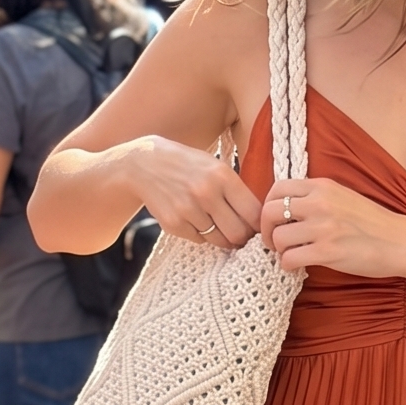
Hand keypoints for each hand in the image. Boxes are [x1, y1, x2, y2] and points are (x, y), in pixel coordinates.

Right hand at [128, 136, 261, 246]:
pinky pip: (199, 240)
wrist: (144, 164)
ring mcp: (188, 210)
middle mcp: (206, 193)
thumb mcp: (215, 166)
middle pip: (238, 233)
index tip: (259, 229)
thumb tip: (261, 219)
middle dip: (243, 238)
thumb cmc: (188, 165)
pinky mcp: (173, 223)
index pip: (254, 213)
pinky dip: (202, 235)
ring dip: (223, 238)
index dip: (259, 225)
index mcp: (223, 176)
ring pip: (219, 241)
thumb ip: (237, 190)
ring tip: (219, 227)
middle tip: (241, 235)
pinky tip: (196, 220)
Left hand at [263, 177, 405, 277]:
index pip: (277, 189)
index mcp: (322, 187)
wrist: (399, 242)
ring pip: (278, 238)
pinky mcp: (327, 252)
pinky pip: (289, 259)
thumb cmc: (372, 223)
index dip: (267, 207)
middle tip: (273, 242)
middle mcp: (319, 203)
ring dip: (279, 250)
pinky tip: (297, 267)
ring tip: (290, 255)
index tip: (274, 221)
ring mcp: (323, 228)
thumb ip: (316, 197)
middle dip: (265, 230)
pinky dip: (288, 265)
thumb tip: (287, 207)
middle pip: (269, 212)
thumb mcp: (343, 197)